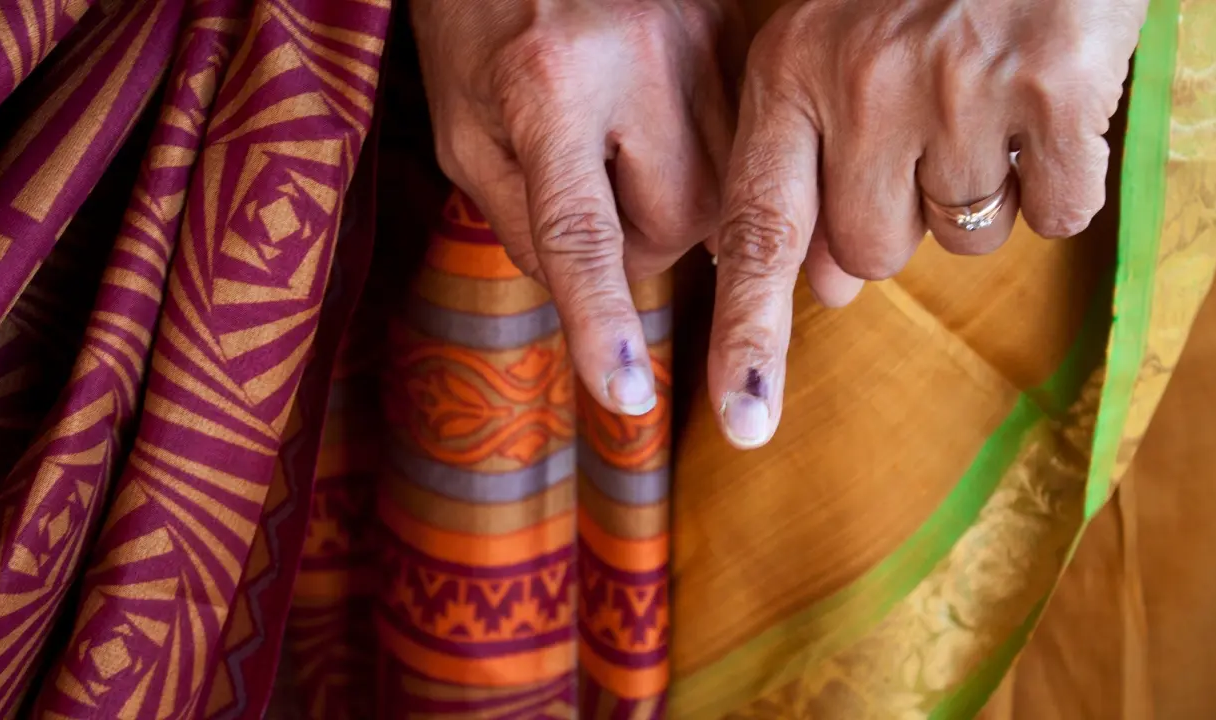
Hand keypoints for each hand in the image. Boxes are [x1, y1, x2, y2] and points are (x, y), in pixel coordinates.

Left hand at [412, 0, 738, 414]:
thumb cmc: (474, 33)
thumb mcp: (464, 135)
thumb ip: (522, 225)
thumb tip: (595, 296)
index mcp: (545, 85)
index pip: (581, 235)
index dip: (601, 323)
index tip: (624, 397)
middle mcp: (636, 57)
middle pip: (676, 222)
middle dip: (638, 245)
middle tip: (597, 207)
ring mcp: (699, 38)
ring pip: (728, 191)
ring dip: (679, 209)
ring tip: (629, 162)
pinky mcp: (734, 30)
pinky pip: (751, 145)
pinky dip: (713, 170)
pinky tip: (669, 140)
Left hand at [708, 0, 1146, 447]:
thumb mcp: (834, 56)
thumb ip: (808, 169)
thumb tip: (819, 289)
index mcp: (791, 76)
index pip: (758, 233)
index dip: (749, 333)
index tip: (744, 419)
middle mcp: (862, 83)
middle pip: (869, 256)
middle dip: (899, 224)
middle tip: (926, 136)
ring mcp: (959, 85)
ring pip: (962, 238)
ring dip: (979, 198)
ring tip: (986, 107)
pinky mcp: (1056, 86)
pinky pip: (1055, 212)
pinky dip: (1059, 182)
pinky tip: (1047, 112)